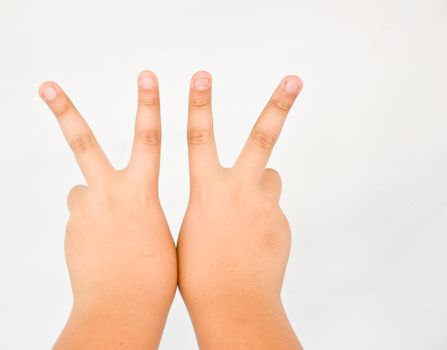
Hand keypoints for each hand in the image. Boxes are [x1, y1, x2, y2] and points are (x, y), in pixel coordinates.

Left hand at [39, 71, 176, 349]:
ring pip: (83, 191)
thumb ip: (139, 209)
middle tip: (46, 85)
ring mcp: (84, 210)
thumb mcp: (160, 233)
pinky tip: (103, 253)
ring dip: (94, 201)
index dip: (149, 105)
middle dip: (65, 110)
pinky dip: (92, 229)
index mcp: (140, 193)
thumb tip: (122, 204)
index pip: (149, 139)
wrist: (122, 307)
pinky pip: (82, 219)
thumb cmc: (155, 275)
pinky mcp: (71, 229)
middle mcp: (107, 193)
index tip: (148, 77)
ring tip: (109, 233)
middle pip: (83, 141)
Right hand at [177, 71, 302, 348]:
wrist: (233, 303)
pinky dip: (263, 220)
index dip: (198, 105)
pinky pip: (272, 210)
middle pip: (261, 138)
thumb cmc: (199, 272)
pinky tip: (254, 246)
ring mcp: (266, 206)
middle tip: (294, 80)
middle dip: (277, 105)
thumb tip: (225, 195)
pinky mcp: (282, 223)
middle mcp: (240, 191)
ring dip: (261, 185)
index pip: (199, 138)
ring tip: (247, 216)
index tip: (201, 78)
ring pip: (269, 178)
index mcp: (208, 192)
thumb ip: (210, 204)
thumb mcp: (192, 230)